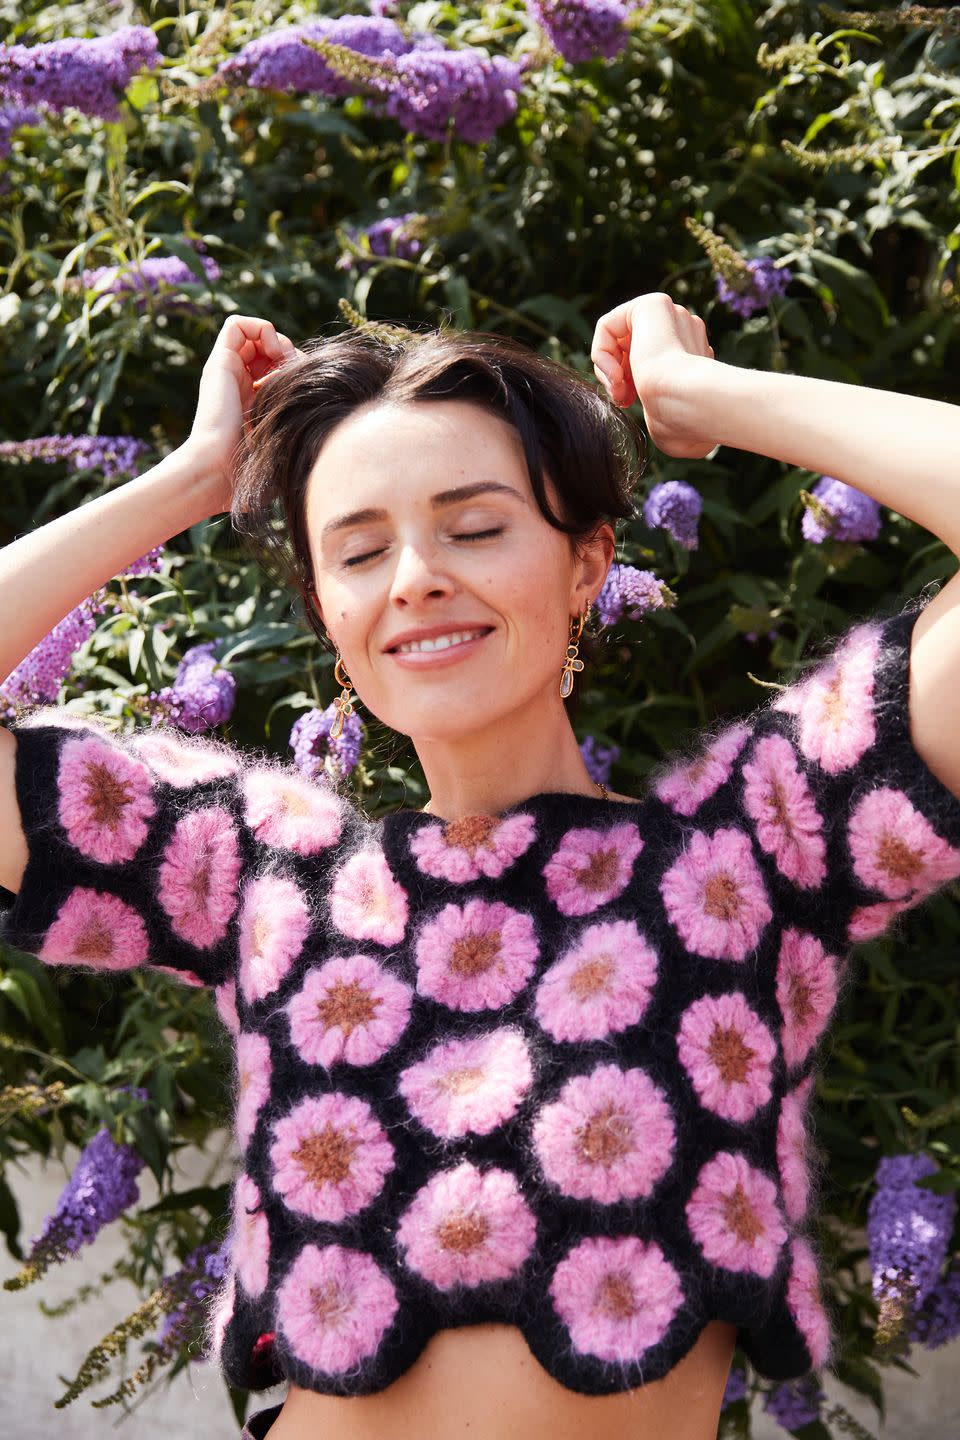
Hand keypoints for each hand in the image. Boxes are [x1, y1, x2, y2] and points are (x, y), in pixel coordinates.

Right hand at [186, 315, 300, 511]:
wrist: (221, 471)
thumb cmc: (256, 470)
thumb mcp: (289, 445)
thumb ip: (304, 431)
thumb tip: (338, 427)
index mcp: (255, 403)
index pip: (280, 370)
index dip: (296, 371)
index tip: (304, 388)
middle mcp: (240, 384)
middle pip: (270, 349)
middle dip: (289, 354)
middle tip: (295, 373)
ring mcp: (229, 372)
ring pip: (254, 335)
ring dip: (277, 340)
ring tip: (283, 360)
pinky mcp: (219, 362)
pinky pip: (236, 324)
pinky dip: (260, 329)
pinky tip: (273, 351)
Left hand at [590, 292, 718, 458]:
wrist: (685, 402)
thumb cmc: (680, 420)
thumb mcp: (666, 415)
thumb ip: (662, 403)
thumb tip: (669, 416)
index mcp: (693, 354)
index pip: (648, 361)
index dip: (631, 384)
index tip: (630, 404)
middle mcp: (685, 329)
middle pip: (631, 349)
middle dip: (619, 378)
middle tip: (623, 401)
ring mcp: (671, 314)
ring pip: (618, 339)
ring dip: (609, 371)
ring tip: (620, 393)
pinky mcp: (651, 305)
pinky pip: (608, 325)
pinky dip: (602, 354)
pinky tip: (615, 376)